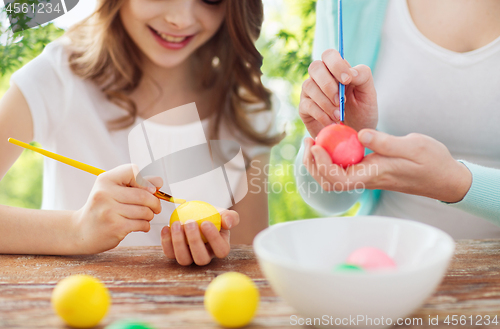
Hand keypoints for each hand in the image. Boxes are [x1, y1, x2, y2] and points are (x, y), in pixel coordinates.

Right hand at [72, 164, 162, 253]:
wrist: (81, 230)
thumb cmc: (103, 207)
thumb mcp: (113, 189)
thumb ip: (136, 183)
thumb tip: (159, 182)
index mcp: (105, 180)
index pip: (134, 171)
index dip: (147, 180)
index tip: (151, 190)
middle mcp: (105, 193)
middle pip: (144, 195)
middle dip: (155, 202)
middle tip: (155, 207)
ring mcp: (109, 211)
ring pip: (145, 211)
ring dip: (150, 215)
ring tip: (144, 216)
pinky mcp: (115, 227)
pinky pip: (142, 224)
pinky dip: (145, 225)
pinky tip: (139, 225)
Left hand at [160, 210, 239, 265]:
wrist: (197, 215)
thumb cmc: (213, 216)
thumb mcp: (224, 214)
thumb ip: (230, 217)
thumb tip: (228, 223)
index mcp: (220, 249)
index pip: (221, 250)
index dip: (214, 239)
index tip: (206, 223)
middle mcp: (205, 257)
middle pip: (201, 259)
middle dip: (195, 242)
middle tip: (190, 223)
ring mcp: (190, 258)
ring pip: (184, 260)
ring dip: (178, 242)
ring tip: (176, 224)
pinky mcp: (175, 255)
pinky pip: (169, 253)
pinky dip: (166, 241)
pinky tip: (166, 227)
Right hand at [299, 49, 377, 137]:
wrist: (354, 134)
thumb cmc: (362, 111)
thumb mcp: (369, 93)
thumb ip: (363, 77)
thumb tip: (350, 72)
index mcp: (336, 70)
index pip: (329, 55)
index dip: (336, 64)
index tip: (347, 80)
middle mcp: (320, 78)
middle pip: (315, 67)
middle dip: (328, 84)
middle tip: (341, 101)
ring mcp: (310, 93)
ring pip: (309, 86)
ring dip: (325, 102)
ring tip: (339, 115)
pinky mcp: (304, 109)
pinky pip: (307, 105)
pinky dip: (321, 114)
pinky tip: (332, 122)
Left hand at [303, 130, 471, 202]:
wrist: (443, 177)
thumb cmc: (431, 162)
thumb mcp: (412, 146)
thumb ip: (385, 142)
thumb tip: (359, 134)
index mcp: (372, 176)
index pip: (338, 179)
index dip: (322, 164)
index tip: (316, 144)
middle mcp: (364, 179)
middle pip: (328, 182)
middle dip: (313, 164)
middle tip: (309, 140)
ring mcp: (364, 177)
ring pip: (331, 178)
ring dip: (317, 162)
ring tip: (313, 141)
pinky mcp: (366, 171)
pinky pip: (341, 169)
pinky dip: (329, 158)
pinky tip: (328, 142)